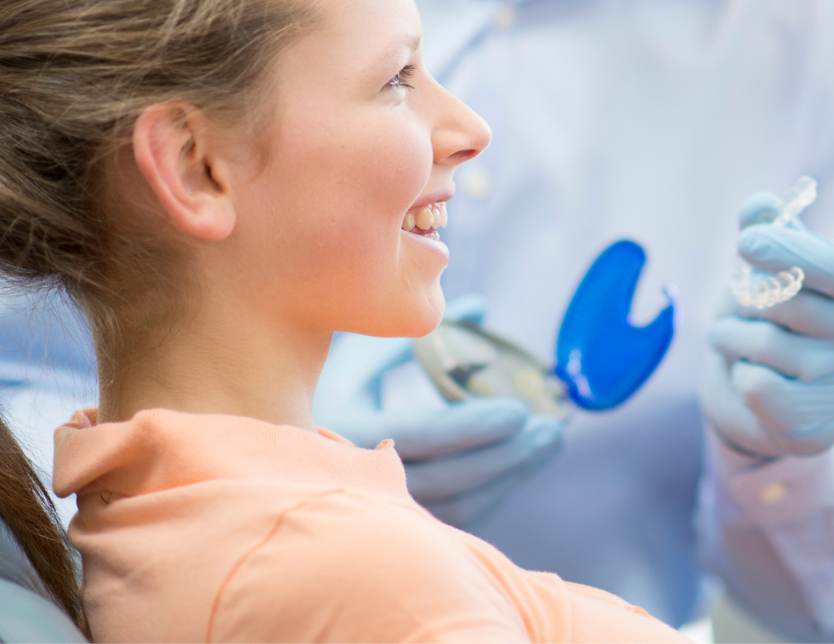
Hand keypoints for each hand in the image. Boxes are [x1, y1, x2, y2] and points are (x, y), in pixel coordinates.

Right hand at [314, 296, 562, 527]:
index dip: (472, 427)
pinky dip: (498, 491)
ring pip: (459, 505)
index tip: (520, 409)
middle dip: (507, 454)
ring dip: (511, 474)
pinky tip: (525, 461)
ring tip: (550, 437)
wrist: (283, 457)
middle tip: (551, 425)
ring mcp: (381, 511)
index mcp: (344, 429)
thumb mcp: (359, 350)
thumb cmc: (326, 387)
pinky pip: (459, 517)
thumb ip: (416, 330)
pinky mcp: (402, 526)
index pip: (420, 435)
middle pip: (449, 479)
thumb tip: (480, 306)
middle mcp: (359, 480)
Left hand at [700, 193, 833, 458]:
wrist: (791, 396)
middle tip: (739, 300)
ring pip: (765, 346)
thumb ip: (774, 228)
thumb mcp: (788, 264)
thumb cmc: (792, 313)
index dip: (789, 250)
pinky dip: (740, 372)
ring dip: (731, 334)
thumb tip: (758, 206)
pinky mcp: (824, 430)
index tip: (745, 242)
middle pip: (789, 305)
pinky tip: (751, 372)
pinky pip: (756, 387)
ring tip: (735, 335)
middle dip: (745, 297)